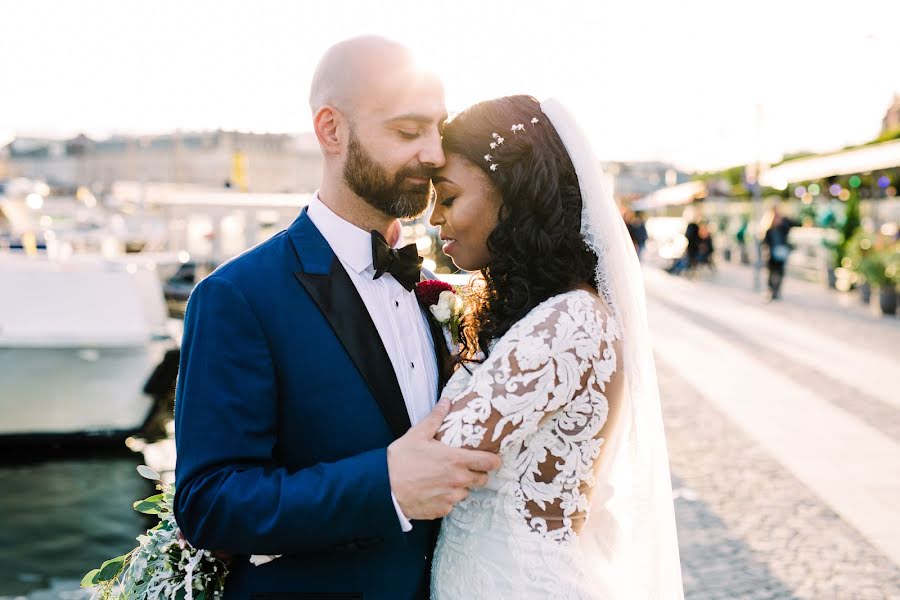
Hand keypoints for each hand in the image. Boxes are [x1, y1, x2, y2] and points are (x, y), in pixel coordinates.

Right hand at [387, 397, 501, 519]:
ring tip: (443, 478)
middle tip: (463, 466)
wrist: (383, 488)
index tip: (491, 458)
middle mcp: (458, 481)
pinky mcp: (442, 510)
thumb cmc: (400, 460)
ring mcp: (451, 497)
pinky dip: (446, 498)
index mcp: (457, 460)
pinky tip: (433, 490)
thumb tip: (446, 402)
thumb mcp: (418, 434)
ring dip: (460, 486)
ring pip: (466, 492)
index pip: (490, 463)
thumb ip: (436, 418)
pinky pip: (451, 504)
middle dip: (477, 473)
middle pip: (483, 479)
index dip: (493, 460)